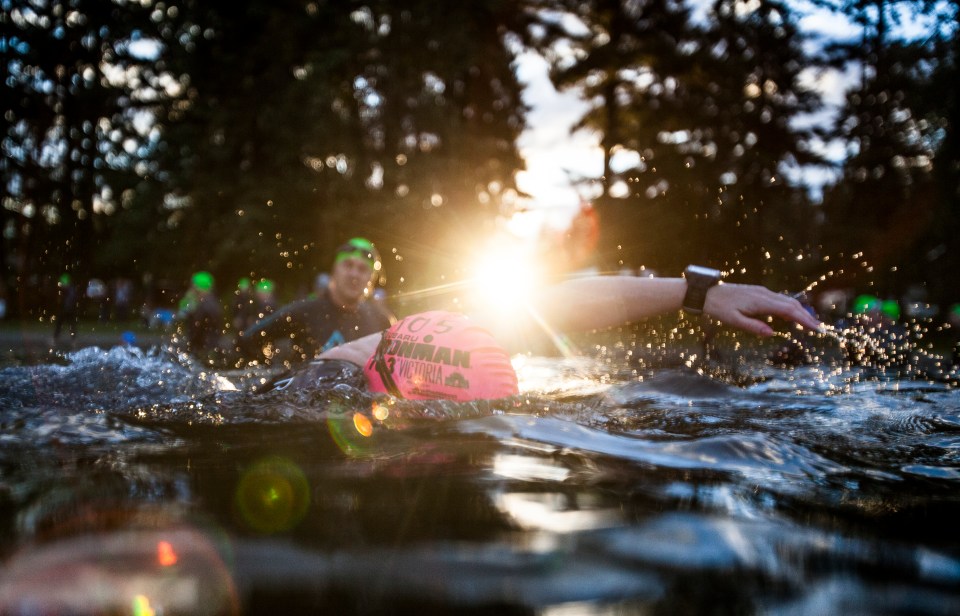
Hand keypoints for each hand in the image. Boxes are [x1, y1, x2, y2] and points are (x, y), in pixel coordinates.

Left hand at [703, 283, 821, 336]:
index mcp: (760, 301)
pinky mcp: (758, 292)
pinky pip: (778, 299)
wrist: (706, 292)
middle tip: (818, 329)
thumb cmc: (718, 308)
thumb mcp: (733, 320)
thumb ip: (753, 326)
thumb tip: (771, 333)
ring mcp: (762, 292)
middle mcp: (764, 294)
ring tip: (808, 323)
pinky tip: (790, 316)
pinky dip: (788, 307)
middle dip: (806, 316)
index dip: (803, 319)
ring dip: (799, 311)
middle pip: (791, 304)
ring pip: (785, 300)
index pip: (788, 310)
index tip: (815, 328)